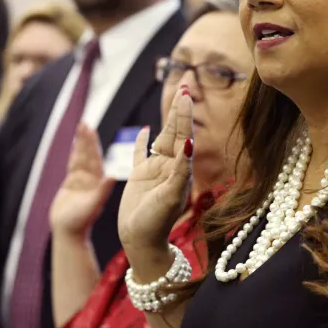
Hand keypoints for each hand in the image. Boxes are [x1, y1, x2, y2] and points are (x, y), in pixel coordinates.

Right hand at [49, 123, 114, 237]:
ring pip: (80, 157)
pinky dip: (74, 154)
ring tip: (81, 127)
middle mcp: (90, 179)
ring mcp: (81, 181)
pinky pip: (73, 165)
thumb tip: (111, 176)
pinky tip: (75, 145)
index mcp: (97, 181)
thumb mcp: (94, 205)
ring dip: (80, 143)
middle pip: (87, 154)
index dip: (91, 142)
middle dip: (86, 138)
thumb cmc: (81, 222)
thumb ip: (102, 191)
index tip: (90, 128)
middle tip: (84, 122)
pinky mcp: (71, 185)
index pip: (94, 157)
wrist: (69, 233)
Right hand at [118, 87, 193, 256]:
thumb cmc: (157, 223)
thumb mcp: (171, 196)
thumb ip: (180, 169)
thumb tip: (189, 142)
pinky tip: (143, 130)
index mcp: (179, 169)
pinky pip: (140, 154)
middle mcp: (169, 167)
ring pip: (161, 138)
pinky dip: (141, 141)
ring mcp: (154, 171)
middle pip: (175, 131)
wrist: (141, 242)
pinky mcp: (139, 177)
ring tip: (175, 98)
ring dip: (167, 119)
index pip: (183, 135)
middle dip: (180, 109)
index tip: (186, 93)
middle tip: (186, 84)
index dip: (184, 113)